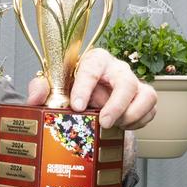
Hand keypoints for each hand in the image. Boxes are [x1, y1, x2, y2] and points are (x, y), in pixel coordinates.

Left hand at [26, 47, 156, 129]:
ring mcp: (133, 83)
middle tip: (103, 122)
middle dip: (115, 105)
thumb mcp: (53, 86)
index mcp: (94, 60)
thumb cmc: (72, 87)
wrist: (87, 97)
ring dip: (132, 114)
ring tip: (115, 126)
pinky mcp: (144, 97)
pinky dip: (140, 121)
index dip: (85, 87)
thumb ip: (41, 88)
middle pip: (126, 82)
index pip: (92, 67)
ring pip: (146, 94)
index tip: (76, 106)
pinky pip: (151, 109)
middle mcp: (117, 69)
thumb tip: (35, 98)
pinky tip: (122, 127)